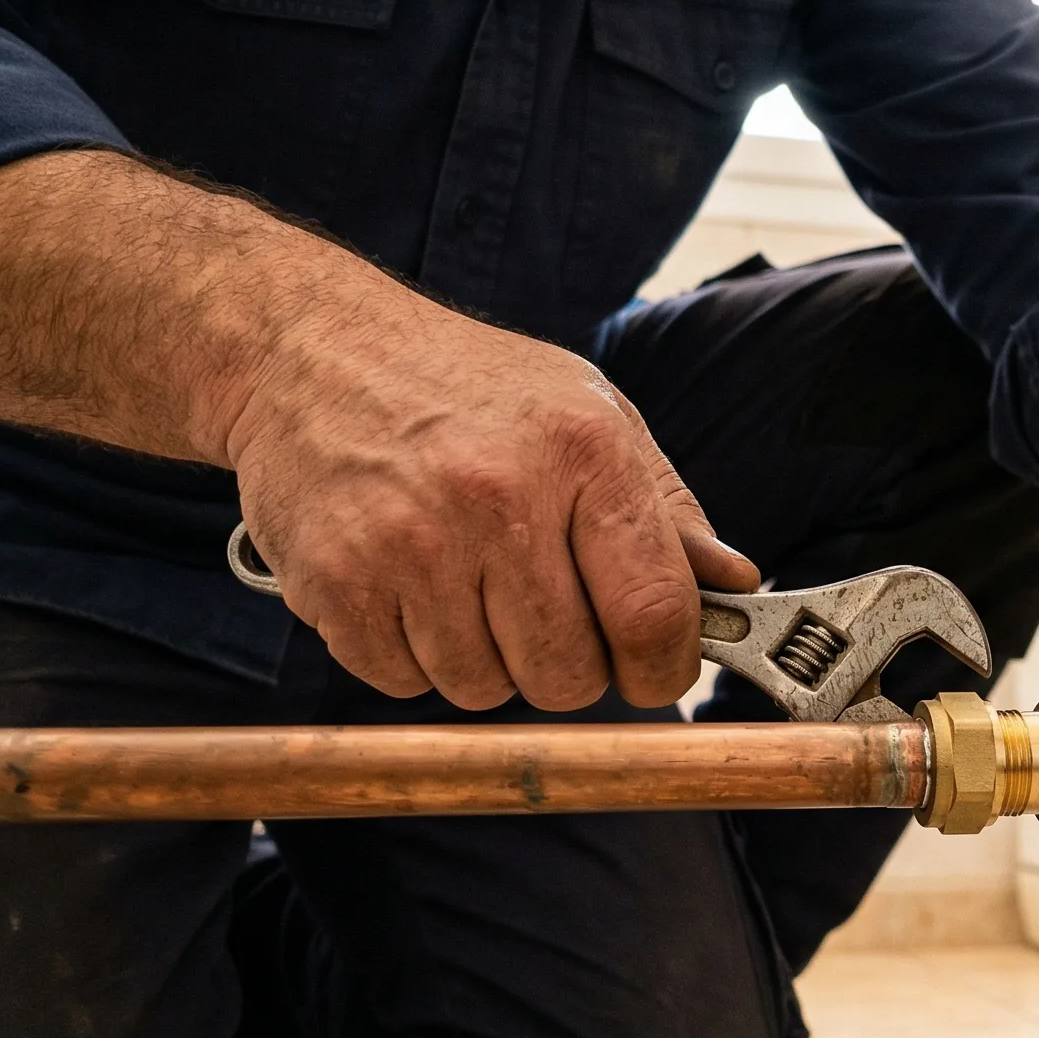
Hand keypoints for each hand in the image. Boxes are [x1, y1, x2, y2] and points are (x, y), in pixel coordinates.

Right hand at [225, 293, 755, 710]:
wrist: (305, 349)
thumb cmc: (464, 387)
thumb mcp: (587, 412)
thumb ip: (663, 507)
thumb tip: (733, 585)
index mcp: (582, 451)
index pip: (654, 613)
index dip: (663, 669)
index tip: (652, 672)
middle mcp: (498, 496)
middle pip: (568, 675)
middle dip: (566, 666)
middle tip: (541, 612)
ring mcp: (411, 542)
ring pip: (483, 688)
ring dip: (482, 660)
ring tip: (462, 582)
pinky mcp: (336, 581)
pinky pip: (401, 682)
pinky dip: (409, 656)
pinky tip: (405, 586)